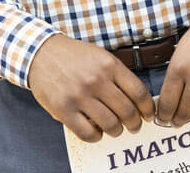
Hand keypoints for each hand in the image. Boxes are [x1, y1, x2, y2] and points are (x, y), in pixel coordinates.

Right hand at [27, 34, 154, 141]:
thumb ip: (117, 75)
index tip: (148, 115)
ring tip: (115, 129)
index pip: (139, 93)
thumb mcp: (100, 55)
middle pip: (127, 111)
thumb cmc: (73, 56)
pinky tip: (96, 131)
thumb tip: (138, 100)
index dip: (147, 109)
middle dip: (135, 124)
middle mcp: (96, 80)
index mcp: (109, 65)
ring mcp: (79, 96)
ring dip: (117, 131)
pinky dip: (96, 137)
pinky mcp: (63, 109)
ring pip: (110, 125)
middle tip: (134, 126)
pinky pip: (87, 133)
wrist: (41, 53)